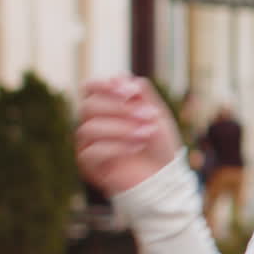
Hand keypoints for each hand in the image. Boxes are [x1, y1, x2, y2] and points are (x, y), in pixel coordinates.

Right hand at [76, 75, 181, 196]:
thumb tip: (119, 77)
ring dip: (121, 128)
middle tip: (148, 116)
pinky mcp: (89, 166)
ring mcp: (88, 145)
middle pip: (88, 107)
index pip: (89, 89)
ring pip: (88, 129)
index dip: (103, 86)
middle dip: (120, 109)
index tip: (128, 91)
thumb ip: (140, 93)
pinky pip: (91, 152)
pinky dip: (116, 147)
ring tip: (146, 133)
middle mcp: (92, 124)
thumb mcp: (155, 113)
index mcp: (105, 108)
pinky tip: (137, 147)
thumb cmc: (159, 144)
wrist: (164, 176)